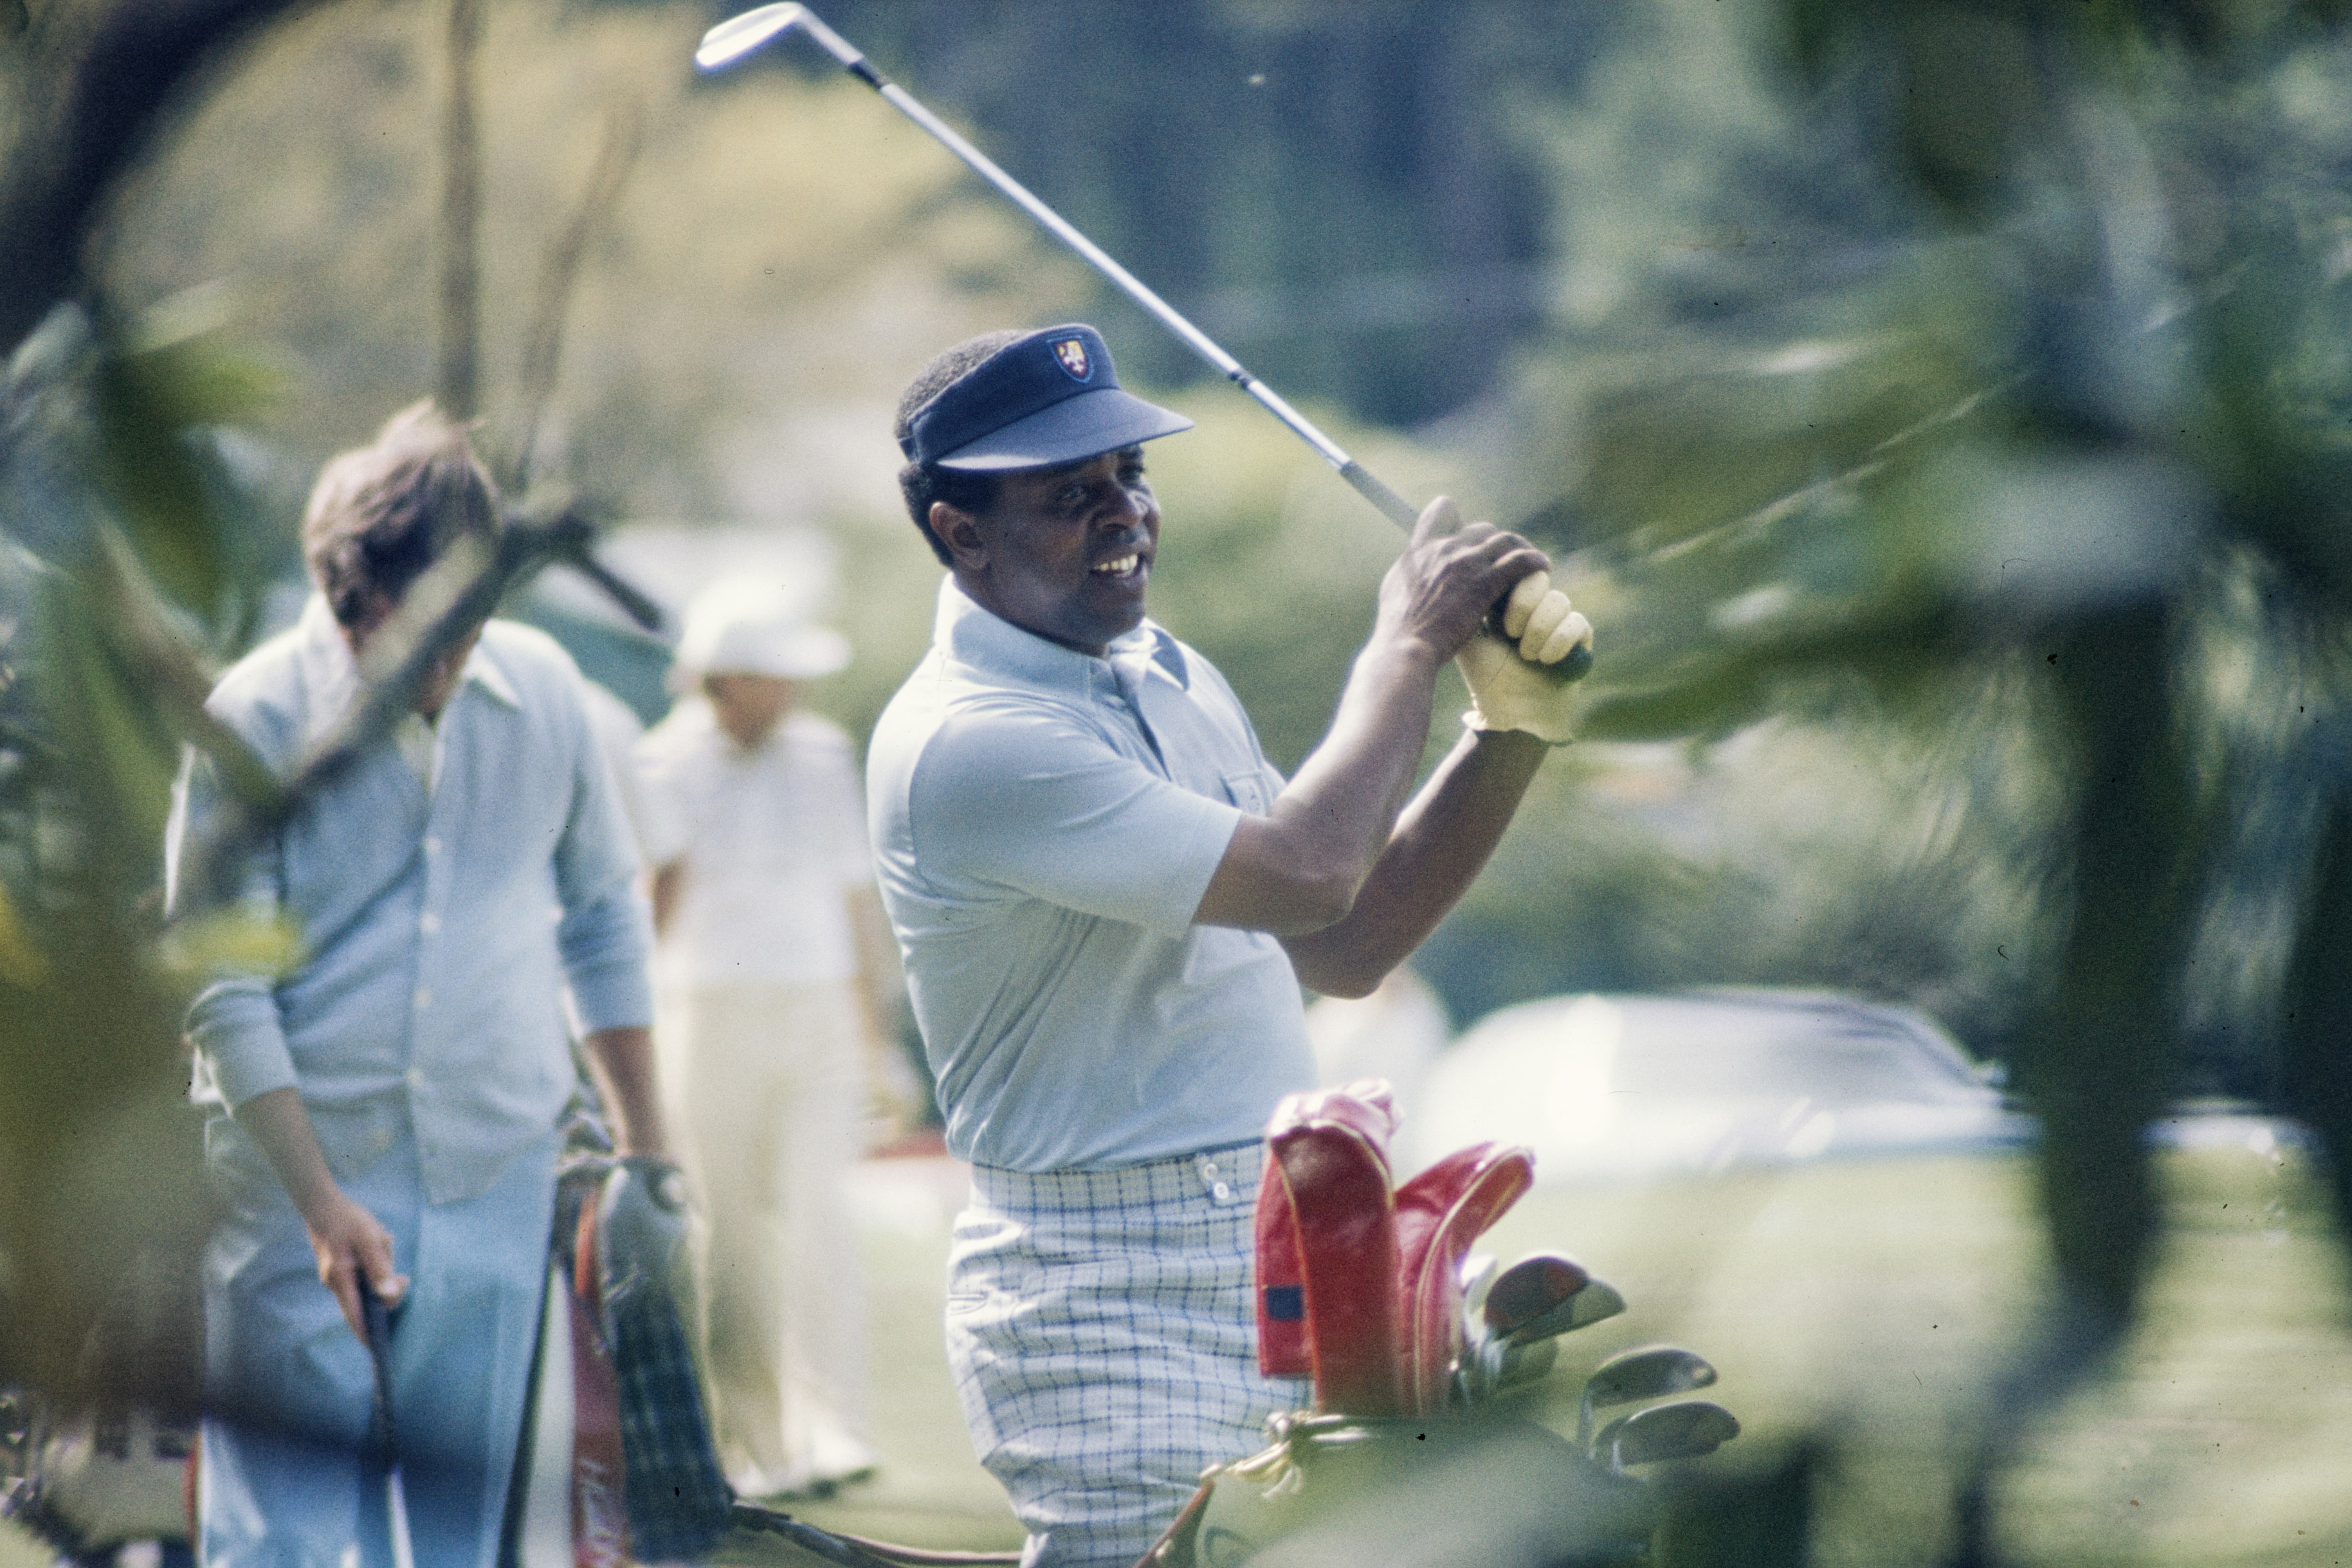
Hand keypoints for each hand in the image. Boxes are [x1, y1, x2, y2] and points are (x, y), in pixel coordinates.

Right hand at [302, 1185, 406, 1342]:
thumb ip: (380, 1268)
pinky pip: (365, 1274)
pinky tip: (378, 1241)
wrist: (324, 1205)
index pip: (355, 1316)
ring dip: (383, 1267)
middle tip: (403, 1276)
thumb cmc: (347, 1220)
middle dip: (387, 1288)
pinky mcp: (343, 1270)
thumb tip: (389, 1294)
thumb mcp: (369, 1240)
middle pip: (368, 1301)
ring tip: (382, 1242)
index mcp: (341, 1280)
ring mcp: (338, 1278)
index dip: (367, 1333)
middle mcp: (336, 1284)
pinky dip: (376, 1262)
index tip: (378, 1349)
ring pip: (369, 1285)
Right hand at [1376, 498, 1552, 664]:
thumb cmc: (1398, 626)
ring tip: (1533, 561)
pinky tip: (1544, 567)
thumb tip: (1415, 563)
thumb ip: (1412, 569)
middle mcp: (1445, 548)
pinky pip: (1521, 561)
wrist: (1406, 646)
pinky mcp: (1485, 584)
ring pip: (1506, 540)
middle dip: (1498, 542)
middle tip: (1507, 561)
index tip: (1468, 537)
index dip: (1460, 519)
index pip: (1443, 509)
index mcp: (1422, 547)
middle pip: (1483, 528)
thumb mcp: (1396, 587)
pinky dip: (1536, 561)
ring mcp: (1466, 564)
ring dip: (1522, 548)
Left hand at [1456, 570, 1592, 744]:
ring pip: (1558, 600)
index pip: (1513, 570)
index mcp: (1506, 599)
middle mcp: (1534, 605)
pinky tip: (1545, 661)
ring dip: (1539, 629)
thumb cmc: (1484, 677)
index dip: (1508, 583)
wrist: (1508, 713)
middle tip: (1509, 632)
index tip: (1495, 611)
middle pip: (1538, 578)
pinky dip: (1559, 641)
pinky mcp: (1580, 638)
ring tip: (1526, 655)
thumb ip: (1468, 603)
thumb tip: (1468, 572)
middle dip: (1524, 604)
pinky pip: (1577, 622)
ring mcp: (1558, 620)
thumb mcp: (1466, 637)